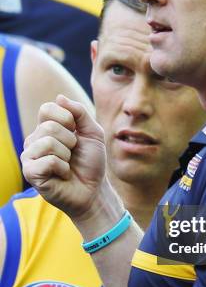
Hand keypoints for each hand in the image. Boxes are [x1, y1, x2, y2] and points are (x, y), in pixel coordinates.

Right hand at [22, 94, 106, 217]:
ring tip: (67, 165)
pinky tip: (62, 175)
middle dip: (70, 140)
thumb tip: (59, 97)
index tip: (76, 134)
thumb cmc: (91, 162)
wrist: (94, 190)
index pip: (47, 108)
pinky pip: (47, 161)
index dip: (67, 119)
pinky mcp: (30, 173)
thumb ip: (79, 113)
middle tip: (73, 154)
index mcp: (46, 128)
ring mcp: (30, 157)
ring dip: (67, 155)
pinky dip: (62, 168)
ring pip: (48, 142)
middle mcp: (34, 140)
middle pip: (49, 126)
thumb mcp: (93, 133)